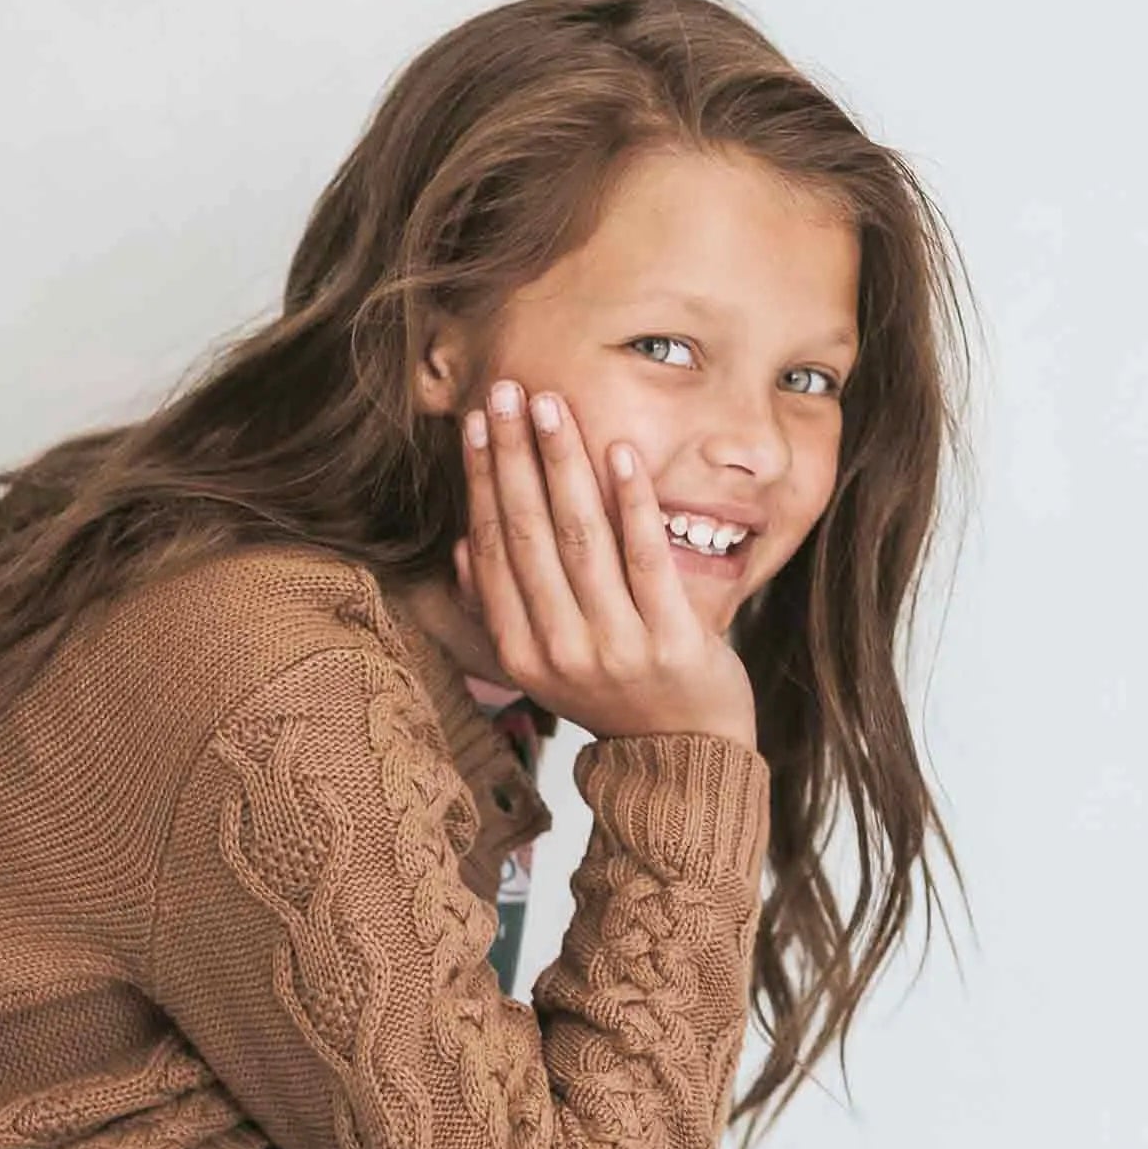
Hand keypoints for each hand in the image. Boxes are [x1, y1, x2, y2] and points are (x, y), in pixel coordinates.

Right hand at [453, 381, 757, 753]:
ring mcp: (618, 648)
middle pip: (529, 536)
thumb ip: (503, 612)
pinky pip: (647, 559)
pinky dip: (633, 503)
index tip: (479, 423)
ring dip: (564, 464)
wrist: (685, 758)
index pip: (492, 552)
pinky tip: (621, 453)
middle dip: (515, 457)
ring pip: (582, 539)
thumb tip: (462, 548)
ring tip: (552, 406)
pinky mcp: (672, 642)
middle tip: (507, 391)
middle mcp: (562, 652)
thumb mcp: (546, 667)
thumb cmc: (616, 698)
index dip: (483, 482)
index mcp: (522, 655)